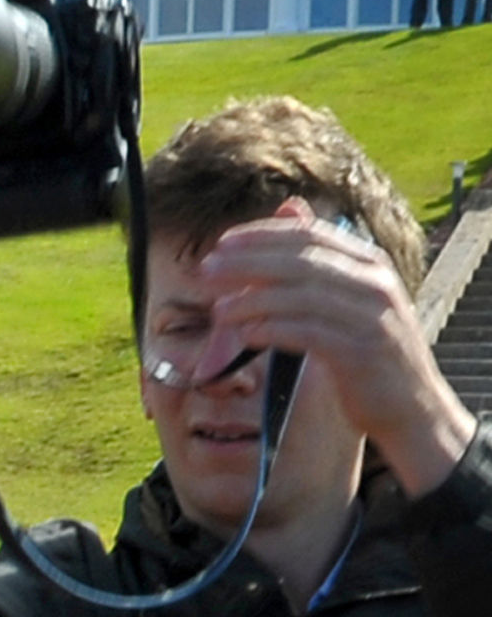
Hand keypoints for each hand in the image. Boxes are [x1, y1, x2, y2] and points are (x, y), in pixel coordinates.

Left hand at [195, 199, 475, 495]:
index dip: (262, 236)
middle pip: (300, 259)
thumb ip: (316, 264)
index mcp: (370, 263)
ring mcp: (370, 315)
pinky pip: (307, 332)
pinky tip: (244, 335)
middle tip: (206, 270)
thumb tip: (286, 209)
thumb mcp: (346, 300)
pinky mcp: (360, 350)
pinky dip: (271, 330)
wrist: (411, 406)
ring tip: (218, 310)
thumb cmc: (367, 351)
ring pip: (300, 295)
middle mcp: (374, 282)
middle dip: (248, 262)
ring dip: (252, 300)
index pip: (310, 234)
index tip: (221, 244)